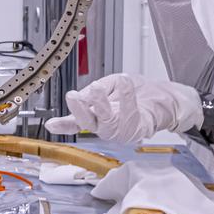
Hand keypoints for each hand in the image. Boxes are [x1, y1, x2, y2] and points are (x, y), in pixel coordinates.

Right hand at [44, 73, 202, 142]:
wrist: (161, 101)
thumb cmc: (134, 94)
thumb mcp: (112, 84)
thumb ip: (99, 88)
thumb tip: (87, 94)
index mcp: (94, 115)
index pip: (74, 121)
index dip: (62, 125)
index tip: (51, 124)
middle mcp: (103, 126)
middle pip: (86, 122)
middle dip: (79, 109)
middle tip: (74, 96)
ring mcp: (119, 130)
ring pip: (105, 120)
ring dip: (100, 103)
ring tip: (97, 88)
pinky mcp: (135, 129)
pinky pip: (128, 113)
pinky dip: (126, 96)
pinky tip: (124, 83)